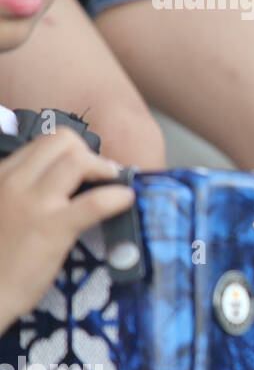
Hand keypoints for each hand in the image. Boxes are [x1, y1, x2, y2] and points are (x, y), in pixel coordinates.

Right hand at [0, 130, 133, 332]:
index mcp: (3, 176)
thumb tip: (66, 179)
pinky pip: (94, 202)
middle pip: (63, 141)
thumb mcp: (3, 206)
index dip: (75, 151)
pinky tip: (125, 200)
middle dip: (89, 154)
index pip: (46, 141)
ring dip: (104, 170)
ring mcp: (33, 204)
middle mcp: (14, 182)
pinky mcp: (52, 228)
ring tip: (113, 185)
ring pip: (77, 160)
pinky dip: (116, 197)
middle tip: (101, 176)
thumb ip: (26, 188)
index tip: (86, 169)